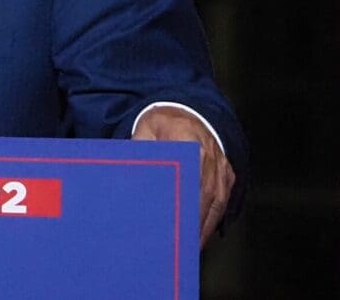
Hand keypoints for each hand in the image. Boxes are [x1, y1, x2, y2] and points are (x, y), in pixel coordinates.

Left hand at [132, 105, 234, 246]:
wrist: (191, 111)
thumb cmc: (164, 122)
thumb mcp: (145, 129)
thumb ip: (139, 149)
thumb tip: (132, 173)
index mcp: (189, 144)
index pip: (184, 182)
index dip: (177, 206)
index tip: (167, 225)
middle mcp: (210, 159)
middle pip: (199, 200)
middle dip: (187, 225)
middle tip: (171, 246)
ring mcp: (222, 170)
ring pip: (213, 207)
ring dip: (199, 229)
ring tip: (183, 249)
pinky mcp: (228, 177)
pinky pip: (221, 205)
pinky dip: (209, 222)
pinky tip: (197, 237)